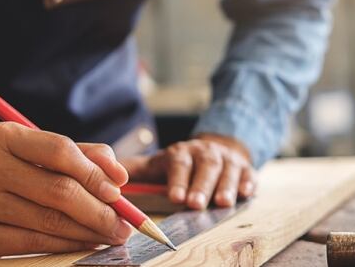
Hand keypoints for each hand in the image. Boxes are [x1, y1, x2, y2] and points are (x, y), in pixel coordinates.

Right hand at [0, 122, 132, 262]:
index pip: (60, 151)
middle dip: (100, 209)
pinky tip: (87, 243)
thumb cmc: (4, 172)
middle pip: (59, 190)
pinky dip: (68, 245)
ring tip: (112, 234)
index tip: (119, 189)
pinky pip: (34, 243)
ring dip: (89, 231)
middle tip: (125, 222)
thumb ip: (80, 154)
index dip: (95, 172)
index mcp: (5, 137)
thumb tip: (118, 175)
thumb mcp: (32, 152)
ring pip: (50, 220)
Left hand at [121, 134, 256, 209]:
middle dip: (200, 186)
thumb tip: (106, 175)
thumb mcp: (159, 164)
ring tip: (222, 203)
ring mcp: (227, 160)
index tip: (174, 197)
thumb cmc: (181, 164)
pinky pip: (248, 174)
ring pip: (228, 171)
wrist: (215, 150)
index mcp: (182, 153)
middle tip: (195, 204)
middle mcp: (206, 153)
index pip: (179, 163)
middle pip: (205, 167)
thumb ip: (136, 171)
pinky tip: (246, 193)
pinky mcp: (245, 168)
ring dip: (225, 186)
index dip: (178, 179)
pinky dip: (248, 183)